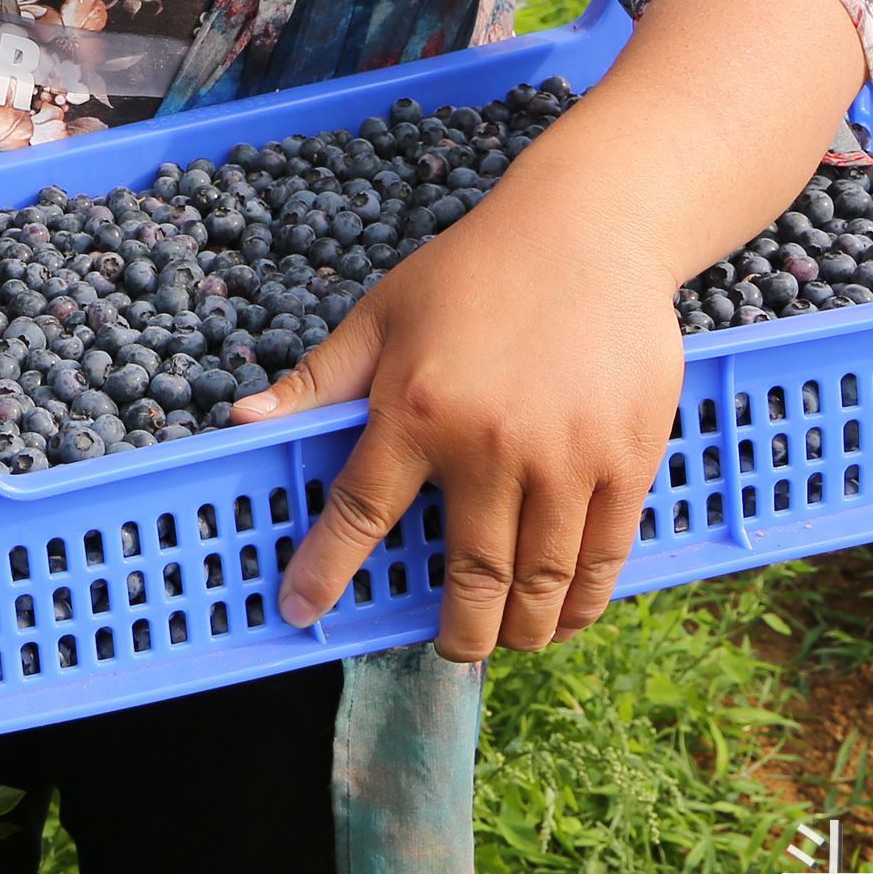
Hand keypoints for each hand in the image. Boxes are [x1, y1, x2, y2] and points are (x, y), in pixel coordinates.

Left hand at [230, 204, 682, 659]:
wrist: (589, 228)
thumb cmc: (474, 271)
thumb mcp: (381, 316)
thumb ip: (318, 382)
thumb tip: (244, 421)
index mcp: (415, 408)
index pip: (360, 514)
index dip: (326, 572)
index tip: (300, 613)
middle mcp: (490, 444)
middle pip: (472, 580)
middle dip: (457, 634)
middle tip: (449, 645)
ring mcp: (566, 457)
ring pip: (542, 583)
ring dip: (522, 629)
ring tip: (507, 637)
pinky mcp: (628, 457)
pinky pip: (605, 555)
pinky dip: (583, 599)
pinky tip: (565, 611)